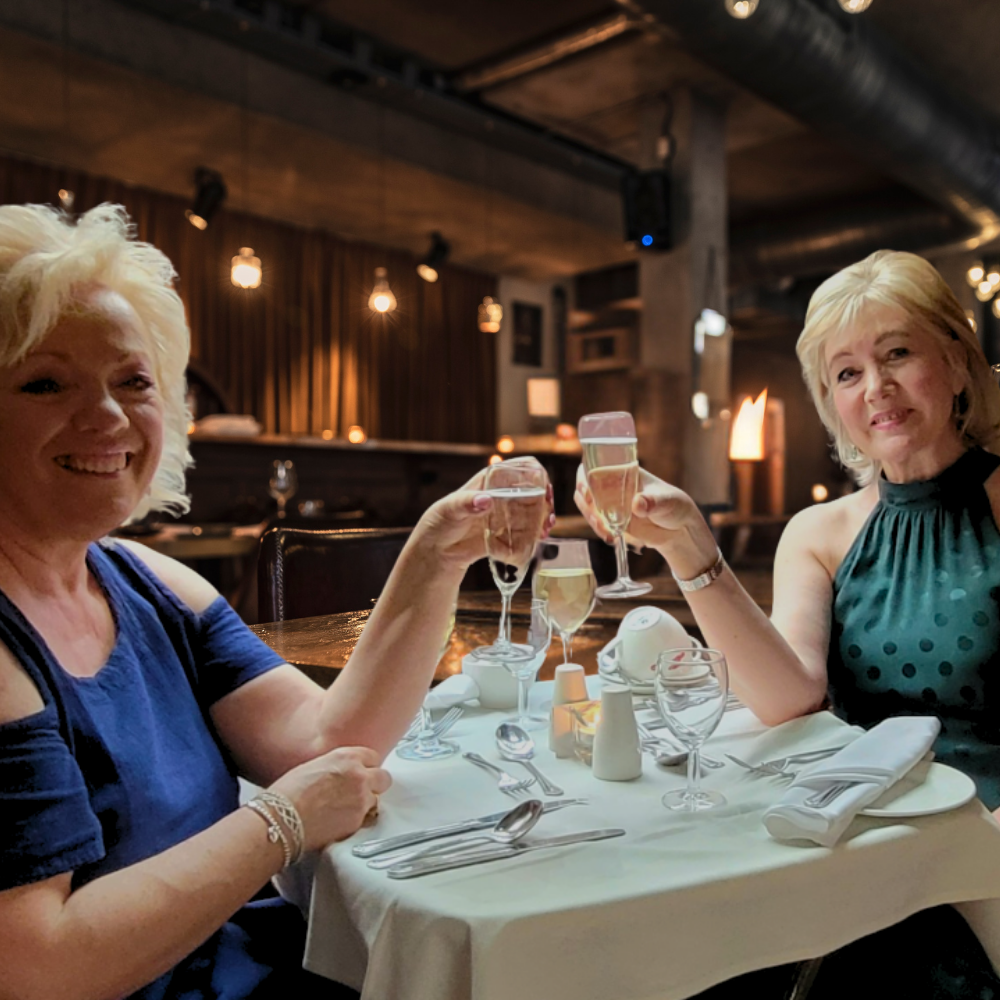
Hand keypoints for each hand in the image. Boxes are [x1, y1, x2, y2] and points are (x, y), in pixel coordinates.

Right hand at [270, 746, 391, 851]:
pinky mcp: (358, 821)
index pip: (373, 757)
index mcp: (346, 756)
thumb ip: (335, 767)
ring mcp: (361, 798)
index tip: (364, 772)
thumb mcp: (314, 766)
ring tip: (346, 809)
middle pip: (384, 777)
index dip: (367, 767)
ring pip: (377, 800)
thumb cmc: (288, 793)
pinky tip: (340, 821)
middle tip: (363, 791)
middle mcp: (359, 775)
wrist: (282, 818)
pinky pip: (367, 819)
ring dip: (366, 804)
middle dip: (375, 784)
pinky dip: (358, 821)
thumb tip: (340, 773)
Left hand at [411, 459, 554, 569]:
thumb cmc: (439, 522)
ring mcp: (504, 516)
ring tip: (547, 527)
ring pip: (530, 513)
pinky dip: (534, 536)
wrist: (435, 551)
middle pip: (530, 492)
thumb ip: (466, 504)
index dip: (536, 475)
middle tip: (549, 511)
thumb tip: (485, 500)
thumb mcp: (450, 509)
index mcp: (489, 482)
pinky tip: (540, 540)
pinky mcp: (504, 536)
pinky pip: (523, 534)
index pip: (518, 470)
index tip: (544, 487)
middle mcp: (500, 497)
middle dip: (544, 500)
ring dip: (542, 519)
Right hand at [573, 464, 700, 553]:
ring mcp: (610, 503)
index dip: (585, 476)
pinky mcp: (611, 520)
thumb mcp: (667, 501)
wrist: (679, 529)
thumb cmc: (675, 505)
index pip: (596, 466)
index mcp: (624, 471)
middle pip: (585, 487)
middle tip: (598, 518)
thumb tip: (637, 504)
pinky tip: (611, 537)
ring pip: (588, 507)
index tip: (587, 490)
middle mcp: (613, 485)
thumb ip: (652, 501)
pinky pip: (597, 522)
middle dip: (586, 503)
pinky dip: (599, 530)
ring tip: (607, 531)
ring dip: (591, 519)